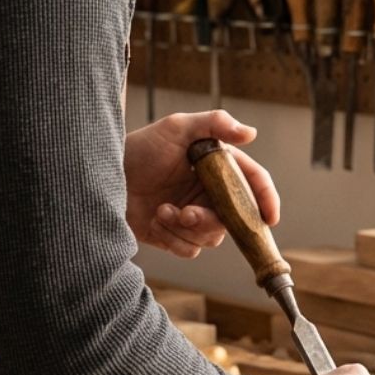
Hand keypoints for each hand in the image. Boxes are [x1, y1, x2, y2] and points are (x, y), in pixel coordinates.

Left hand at [124, 110, 279, 258]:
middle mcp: (209, 194)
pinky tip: (154, 221)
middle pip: (233, 219)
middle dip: (211, 220)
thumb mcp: (176, 128)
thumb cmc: (140, 148)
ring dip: (186, 229)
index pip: (252, 183)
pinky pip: (189, 251)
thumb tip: (251, 133)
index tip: (269, 218)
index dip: (266, 200)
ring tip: (161, 211)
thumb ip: (213, 123)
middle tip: (187, 213)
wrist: (104, 177)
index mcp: (217, 168)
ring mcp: (191, 216)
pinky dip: (173, 240)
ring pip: (212, 238)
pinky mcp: (173, 236)